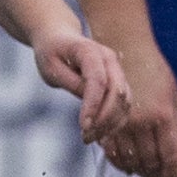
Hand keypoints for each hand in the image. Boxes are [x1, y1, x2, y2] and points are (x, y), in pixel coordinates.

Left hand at [36, 27, 129, 146]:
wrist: (59, 38)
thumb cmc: (51, 53)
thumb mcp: (51, 68)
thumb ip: (71, 83)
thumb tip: (90, 104)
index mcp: (90, 50)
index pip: (97, 81)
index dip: (92, 106)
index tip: (83, 127)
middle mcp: (109, 59)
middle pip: (117, 92)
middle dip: (104, 119)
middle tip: (86, 137)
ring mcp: (117, 70)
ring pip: (125, 101)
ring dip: (111, 123)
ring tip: (91, 138)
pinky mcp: (118, 82)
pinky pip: (124, 105)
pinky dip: (115, 122)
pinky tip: (101, 134)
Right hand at [87, 35, 176, 176]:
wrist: (126, 50)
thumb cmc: (156, 74)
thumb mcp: (175, 98)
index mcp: (164, 116)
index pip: (171, 158)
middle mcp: (142, 123)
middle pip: (151, 163)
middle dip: (159, 175)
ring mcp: (122, 122)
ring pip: (131, 161)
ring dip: (141, 171)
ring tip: (148, 175)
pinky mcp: (106, 121)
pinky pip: (112, 152)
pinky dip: (121, 163)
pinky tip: (129, 166)